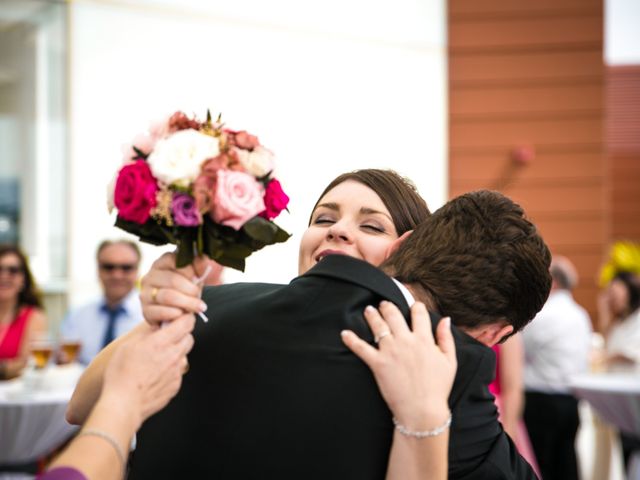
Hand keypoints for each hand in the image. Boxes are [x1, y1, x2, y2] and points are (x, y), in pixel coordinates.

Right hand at [101, 313, 195, 429]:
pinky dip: (170, 370)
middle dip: (181, 335)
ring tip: (157, 359)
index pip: (186, 323)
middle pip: (189, 338)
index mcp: (161, 342)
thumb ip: (148, 334)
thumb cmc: (121, 374)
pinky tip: (155, 375)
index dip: (185, 318)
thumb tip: (158, 328)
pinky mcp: (175, 386)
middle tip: (167, 337)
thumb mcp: (129, 345)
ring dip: (176, 353)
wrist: (124, 404)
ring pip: (183, 355)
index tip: (180, 318)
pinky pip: (178, 372)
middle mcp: (173, 356)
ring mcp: (176, 372)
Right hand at [140, 252, 208, 325]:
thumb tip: (203, 259)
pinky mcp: (145, 310)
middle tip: (201, 298)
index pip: (173, 260)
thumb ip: (199, 267)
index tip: (199, 278)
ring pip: (168, 296)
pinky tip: (183, 314)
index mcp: (162, 263)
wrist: (176, 314)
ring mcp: (145, 294)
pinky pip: (161, 312)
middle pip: (173, 280)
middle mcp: (150, 276)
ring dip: (187, 303)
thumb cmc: (186, 291)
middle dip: (191, 290)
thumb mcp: (195, 277)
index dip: (189, 270)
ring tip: (198, 308)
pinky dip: (176, 314)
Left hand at [341, 301, 455, 428]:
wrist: (423, 411)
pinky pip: (361, 348)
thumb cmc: (438, 388)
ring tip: (368, 310)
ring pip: (378, 326)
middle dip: (388, 306)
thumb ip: (446, 338)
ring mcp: (390, 351)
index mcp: (424, 340)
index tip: (412, 305)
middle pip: (394, 315)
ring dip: (371, 316)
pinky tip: (344, 334)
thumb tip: (445, 319)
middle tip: (383, 304)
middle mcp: (406, 341)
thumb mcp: (449, 361)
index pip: (418, 314)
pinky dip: (351, 340)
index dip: (415, 306)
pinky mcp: (378, 363)